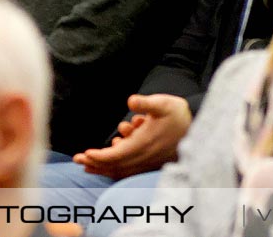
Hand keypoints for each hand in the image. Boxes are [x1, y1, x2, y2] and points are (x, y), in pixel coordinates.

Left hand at [73, 94, 192, 178]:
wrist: (196, 127)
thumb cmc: (177, 114)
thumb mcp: (162, 103)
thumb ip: (145, 103)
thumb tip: (130, 101)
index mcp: (143, 144)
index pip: (116, 156)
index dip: (99, 156)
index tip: (84, 154)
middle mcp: (143, 157)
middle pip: (114, 165)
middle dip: (94, 163)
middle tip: (76, 160)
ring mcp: (146, 161)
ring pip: (120, 170)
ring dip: (102, 167)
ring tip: (87, 164)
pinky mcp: (149, 162)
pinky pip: (128, 170)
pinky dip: (114, 169)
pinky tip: (106, 165)